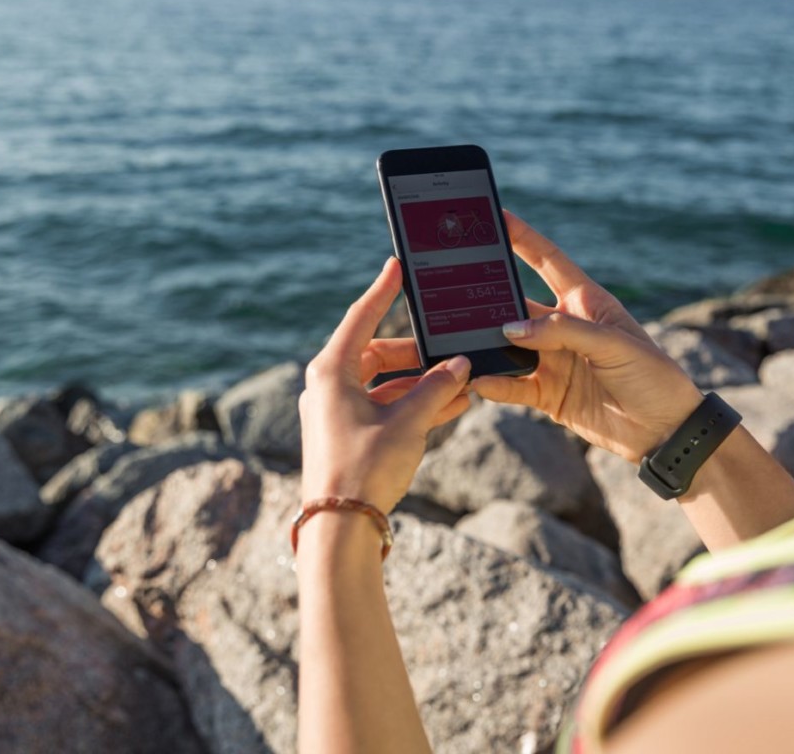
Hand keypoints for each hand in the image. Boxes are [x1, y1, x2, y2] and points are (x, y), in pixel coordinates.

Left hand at [299, 257, 471, 514]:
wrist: (341, 528)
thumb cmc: (366, 468)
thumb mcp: (408, 423)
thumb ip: (437, 389)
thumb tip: (460, 365)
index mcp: (331, 371)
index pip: (362, 317)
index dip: (383, 290)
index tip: (399, 265)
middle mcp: (330, 386)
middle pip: (379, 353)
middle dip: (420, 354)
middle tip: (452, 349)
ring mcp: (338, 411)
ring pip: (387, 384)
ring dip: (424, 383)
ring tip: (463, 380)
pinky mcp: (350, 434)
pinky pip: (387, 408)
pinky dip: (415, 404)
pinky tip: (453, 405)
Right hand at [472, 211, 702, 463]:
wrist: (666, 431)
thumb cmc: (653, 375)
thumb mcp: (614, 344)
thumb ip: (563, 332)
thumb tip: (511, 330)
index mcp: (586, 301)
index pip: (547, 260)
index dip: (523, 237)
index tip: (496, 216)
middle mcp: (565, 327)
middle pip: (517, 305)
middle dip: (489, 295)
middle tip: (455, 285)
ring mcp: (554, 361)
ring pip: (508, 346)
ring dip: (485, 342)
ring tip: (457, 336)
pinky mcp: (548, 394)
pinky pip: (512, 385)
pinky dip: (495, 383)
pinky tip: (478, 380)